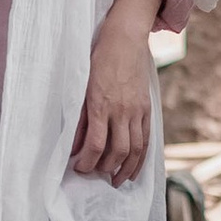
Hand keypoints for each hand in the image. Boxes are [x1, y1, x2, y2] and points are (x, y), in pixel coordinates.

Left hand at [69, 14, 156, 185]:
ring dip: (126, 168)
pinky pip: (147, 138)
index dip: (87, 162)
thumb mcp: (81, 88)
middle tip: (95, 176)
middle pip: (118, 150)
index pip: (95, 144)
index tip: (79, 169)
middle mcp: (121, 110)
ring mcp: (137, 109)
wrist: (124, 40)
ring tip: (117, 181)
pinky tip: (135, 168)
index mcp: (101, 105)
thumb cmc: (98, 61)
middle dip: (106, 168)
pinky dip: (142, 157)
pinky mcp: (146, 107)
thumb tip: (74, 147)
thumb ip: (79, 119)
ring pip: (135, 148)